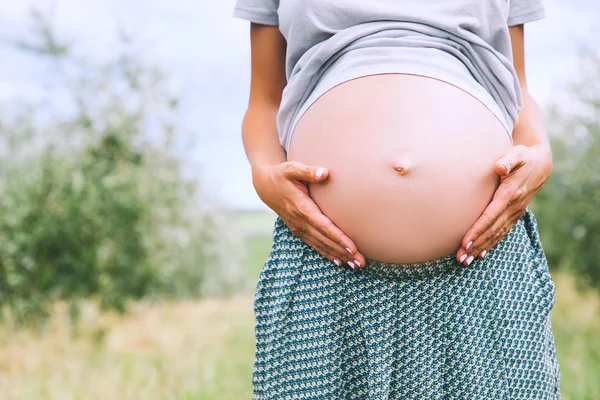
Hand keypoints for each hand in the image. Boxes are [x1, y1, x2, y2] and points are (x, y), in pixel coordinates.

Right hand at [252, 160, 365, 269]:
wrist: (265, 185)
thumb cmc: (282, 174)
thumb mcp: (291, 169)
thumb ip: (308, 171)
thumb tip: (324, 173)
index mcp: (301, 207)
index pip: (323, 226)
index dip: (338, 237)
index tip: (352, 247)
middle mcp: (300, 221)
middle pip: (325, 240)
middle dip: (343, 252)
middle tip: (361, 262)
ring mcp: (298, 228)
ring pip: (321, 245)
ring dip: (338, 256)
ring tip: (356, 265)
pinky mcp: (298, 230)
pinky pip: (314, 245)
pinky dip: (327, 254)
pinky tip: (339, 262)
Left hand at [456, 143, 552, 264]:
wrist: (541, 164)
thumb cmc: (524, 157)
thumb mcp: (517, 154)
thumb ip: (508, 160)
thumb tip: (499, 166)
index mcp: (510, 194)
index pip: (490, 216)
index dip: (478, 230)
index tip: (465, 242)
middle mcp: (513, 207)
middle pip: (491, 230)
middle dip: (475, 245)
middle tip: (460, 258)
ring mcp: (515, 213)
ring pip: (496, 235)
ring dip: (480, 248)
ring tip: (465, 261)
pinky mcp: (514, 215)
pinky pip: (502, 233)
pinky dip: (490, 244)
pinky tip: (480, 254)